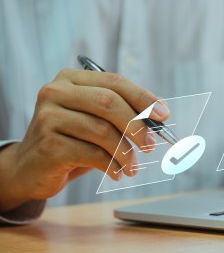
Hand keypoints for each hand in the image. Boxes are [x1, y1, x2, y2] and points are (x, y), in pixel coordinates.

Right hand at [0, 69, 168, 211]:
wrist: (29, 167)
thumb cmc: (71, 140)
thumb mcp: (95, 120)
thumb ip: (122, 110)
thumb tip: (161, 111)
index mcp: (71, 79)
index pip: (115, 82)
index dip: (143, 98)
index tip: (164, 114)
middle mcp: (56, 92)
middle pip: (109, 103)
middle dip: (137, 125)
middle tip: (152, 145)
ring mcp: (48, 117)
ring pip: (102, 131)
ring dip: (126, 152)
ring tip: (133, 166)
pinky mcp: (48, 145)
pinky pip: (92, 154)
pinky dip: (111, 165)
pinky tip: (117, 173)